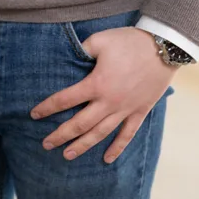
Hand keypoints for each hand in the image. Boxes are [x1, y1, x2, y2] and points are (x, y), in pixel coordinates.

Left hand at [29, 26, 177, 163]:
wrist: (164, 47)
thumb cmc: (130, 41)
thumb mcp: (101, 39)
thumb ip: (83, 49)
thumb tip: (72, 56)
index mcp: (97, 83)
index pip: (66, 99)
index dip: (48, 107)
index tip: (34, 115)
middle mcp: (109, 102)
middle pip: (80, 124)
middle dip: (61, 135)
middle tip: (46, 144)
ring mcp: (125, 109)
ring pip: (100, 133)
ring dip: (82, 146)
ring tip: (67, 155)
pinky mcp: (140, 111)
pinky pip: (127, 134)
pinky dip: (117, 148)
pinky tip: (107, 159)